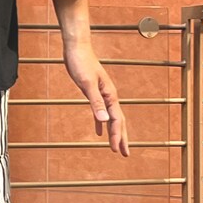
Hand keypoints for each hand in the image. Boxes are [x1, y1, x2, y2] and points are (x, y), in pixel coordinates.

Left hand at [62, 40, 129, 156]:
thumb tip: (104, 120)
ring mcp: (102, 94)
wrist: (76, 48)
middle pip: (118, 121)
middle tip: (125, 154)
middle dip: (122, 138)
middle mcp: (109, 96)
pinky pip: (100, 112)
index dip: (117, 136)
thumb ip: (95, 103)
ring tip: (116, 146)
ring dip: (114, 132)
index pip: (116, 120)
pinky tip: (99, 131)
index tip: (118, 151)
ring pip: (111, 117)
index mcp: (110, 95)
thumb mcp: (86, 84)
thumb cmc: (81, 63)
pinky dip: (101, 123)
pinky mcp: (93, 92)